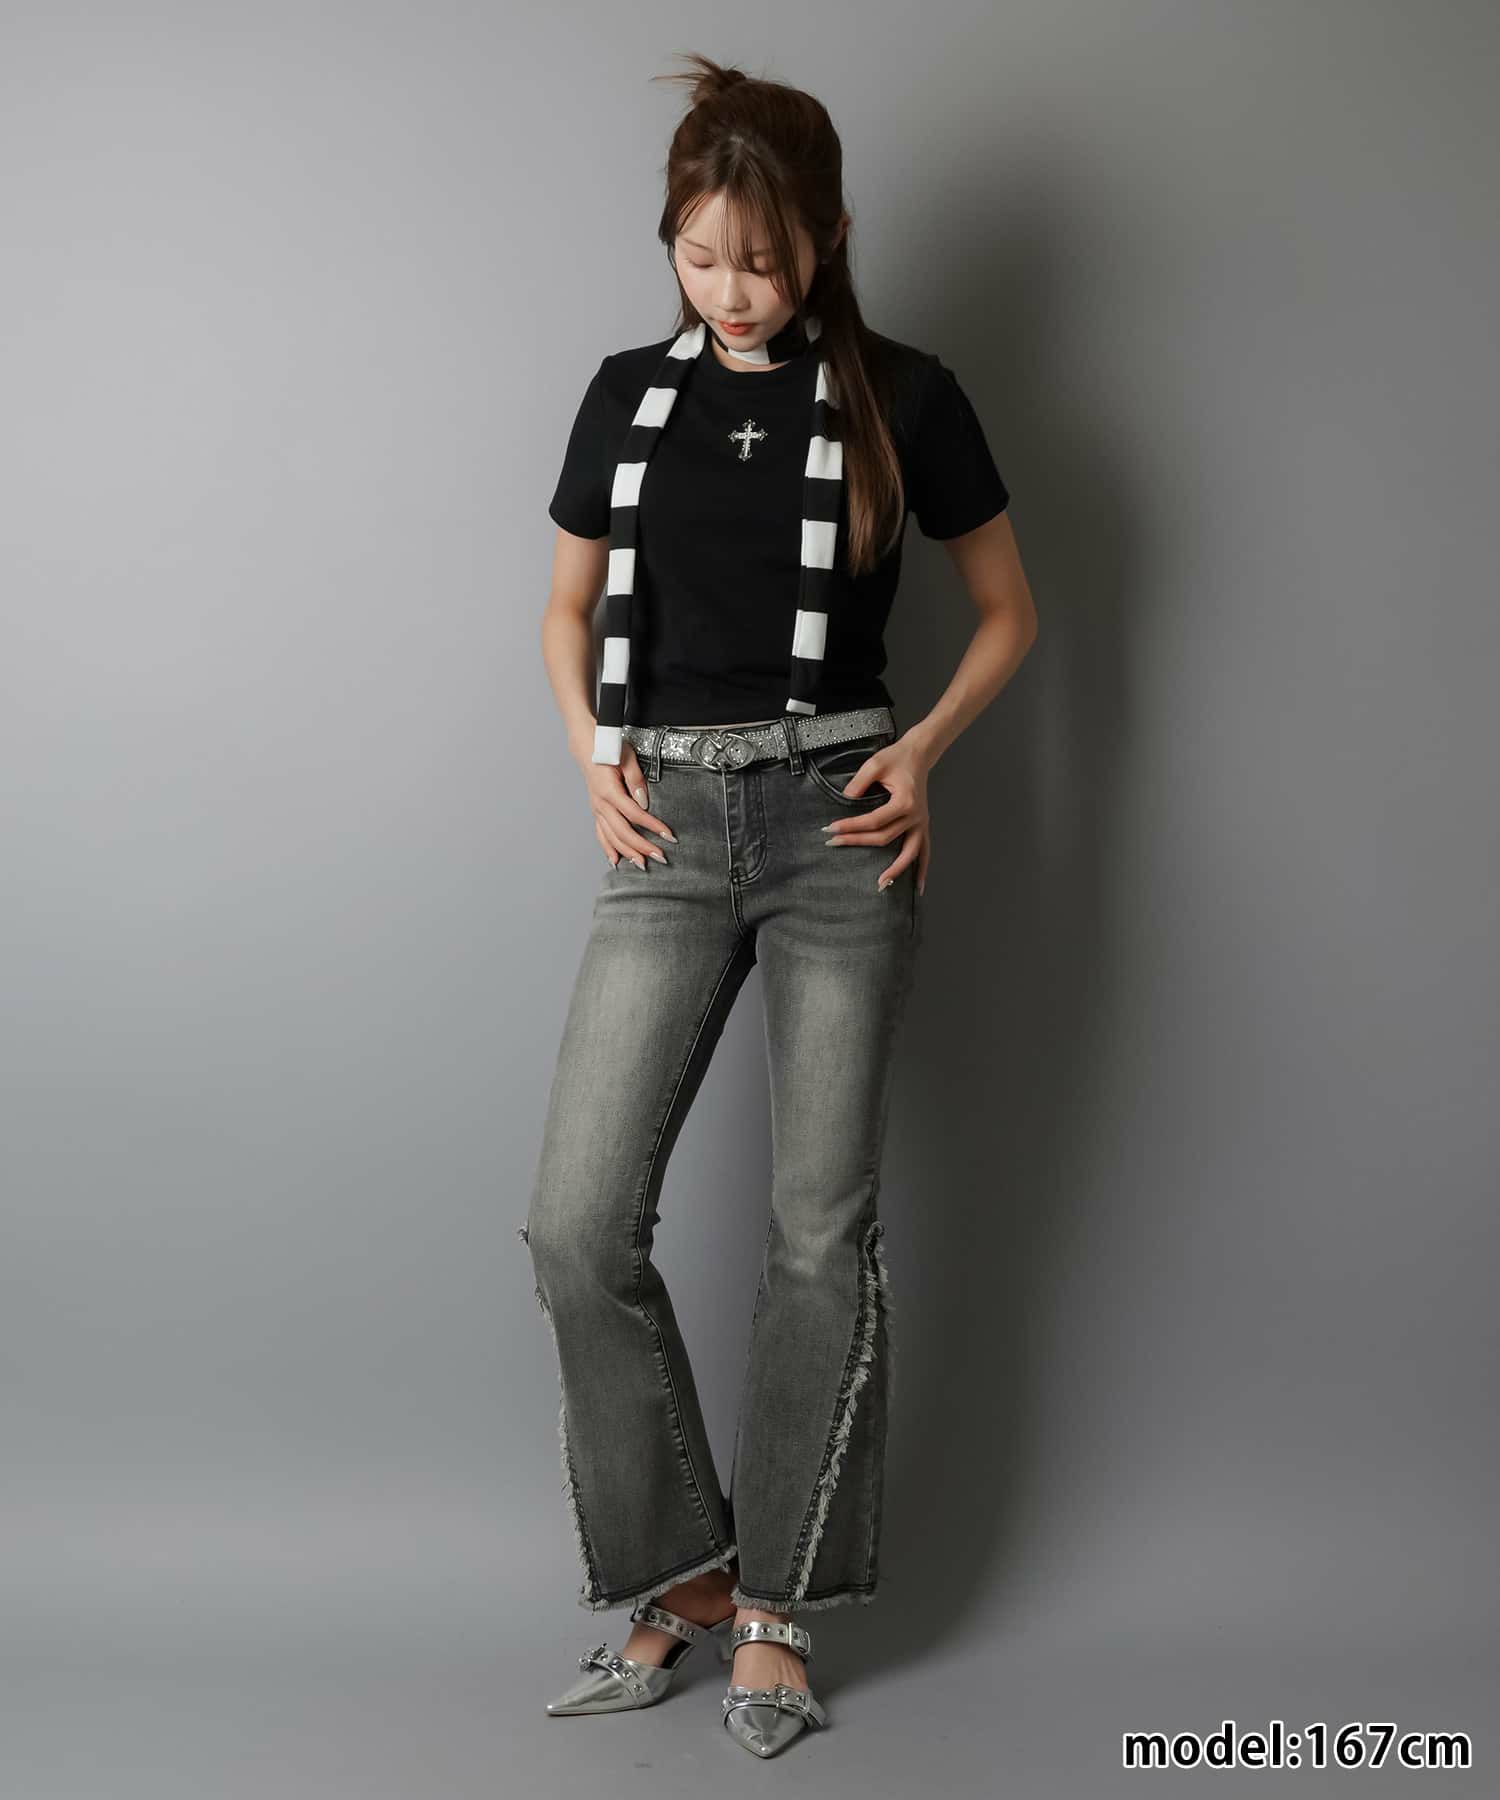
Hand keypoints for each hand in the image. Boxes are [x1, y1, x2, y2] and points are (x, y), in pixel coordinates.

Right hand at [571, 734, 676, 868]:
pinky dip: (608, 849)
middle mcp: (600, 804)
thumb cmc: (609, 749)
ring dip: (628, 853)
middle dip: (643, 847)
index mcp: (609, 791)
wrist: (587, 747)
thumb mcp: (626, 757)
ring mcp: (597, 810)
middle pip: (623, 832)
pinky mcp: (596, 812)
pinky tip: (616, 862)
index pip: (635, 814)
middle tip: (661, 858)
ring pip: (611, 837)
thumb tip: (643, 801)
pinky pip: (601, 835)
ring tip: (643, 865)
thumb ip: (635, 779)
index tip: (669, 836)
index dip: (653, 827)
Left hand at [823, 733, 930, 894]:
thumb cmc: (897, 758)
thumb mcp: (875, 764)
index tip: (831, 829)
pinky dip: (922, 869)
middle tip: (833, 843)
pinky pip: (925, 851)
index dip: (851, 826)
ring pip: (909, 852)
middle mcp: (916, 816)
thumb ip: (858, 782)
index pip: (874, 821)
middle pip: (885, 838)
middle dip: (857, 842)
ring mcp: (921, 823)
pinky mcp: (922, 825)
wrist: (918, 755)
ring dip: (896, 870)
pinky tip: (917, 887)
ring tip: (881, 884)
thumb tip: (844, 800)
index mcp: (905, 802)